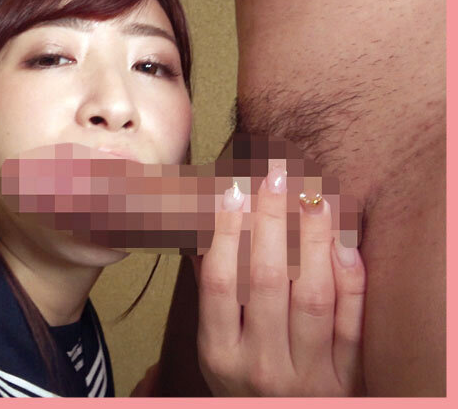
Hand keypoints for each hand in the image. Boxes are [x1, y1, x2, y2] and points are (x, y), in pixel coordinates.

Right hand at [191, 165, 366, 395]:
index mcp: (221, 355)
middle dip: (271, 221)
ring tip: (311, 196)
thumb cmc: (245, 383)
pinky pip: (352, 322)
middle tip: (275, 176)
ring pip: (312, 296)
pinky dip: (350, 278)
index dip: (226, 232)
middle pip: (266, 281)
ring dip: (312, 238)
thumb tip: (206, 228)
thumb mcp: (216, 349)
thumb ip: (214, 296)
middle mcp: (262, 366)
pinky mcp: (347, 379)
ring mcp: (308, 375)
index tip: (233, 190)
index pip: (220, 284)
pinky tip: (342, 240)